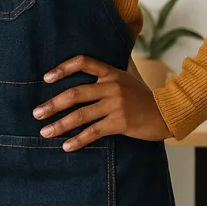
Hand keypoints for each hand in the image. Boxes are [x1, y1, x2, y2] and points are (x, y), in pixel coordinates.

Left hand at [34, 55, 172, 150]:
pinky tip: (66, 146)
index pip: (83, 62)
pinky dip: (78, 140)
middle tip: (36, 113)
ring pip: (81, 115)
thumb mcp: (129, 76)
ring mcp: (116, 105)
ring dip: (60, 124)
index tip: (45, 78)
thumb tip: (93, 59)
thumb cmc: (145, 96)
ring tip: (45, 131)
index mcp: (111, 72)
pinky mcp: (121, 123)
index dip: (62, 68)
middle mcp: (111, 86)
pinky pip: (94, 132)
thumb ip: (110, 69)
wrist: (170, 112)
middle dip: (52, 104)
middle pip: (75, 93)